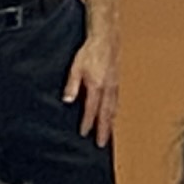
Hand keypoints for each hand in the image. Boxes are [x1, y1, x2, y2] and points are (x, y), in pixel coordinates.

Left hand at [64, 26, 119, 146]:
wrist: (106, 39)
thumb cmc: (90, 51)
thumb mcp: (76, 67)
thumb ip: (71, 85)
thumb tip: (67, 100)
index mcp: (96, 86)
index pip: (91, 110)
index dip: (87, 123)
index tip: (84, 134)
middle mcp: (107, 89)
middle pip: (106, 114)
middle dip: (103, 130)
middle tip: (102, 144)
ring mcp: (114, 86)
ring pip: (113, 109)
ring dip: (110, 123)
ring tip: (108, 134)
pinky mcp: (117, 82)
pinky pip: (116, 102)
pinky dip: (114, 112)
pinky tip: (112, 116)